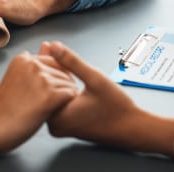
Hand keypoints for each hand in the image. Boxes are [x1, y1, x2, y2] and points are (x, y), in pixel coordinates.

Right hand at [0, 51, 77, 152]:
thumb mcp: (17, 77)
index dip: (53, 79)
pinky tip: (54, 112)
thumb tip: (47, 42)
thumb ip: (33, 62)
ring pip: (69, 83)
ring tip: (47, 108)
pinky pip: (71, 94)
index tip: (39, 94)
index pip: (55, 62)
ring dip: (64, 97)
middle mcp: (33, 64)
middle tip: (43, 103)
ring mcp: (41, 79)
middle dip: (61, 87)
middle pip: (64, 72)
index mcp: (24, 58)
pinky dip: (67, 104)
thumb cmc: (5, 106)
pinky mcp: (49, 95)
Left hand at [43, 41, 173, 157]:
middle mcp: (54, 125)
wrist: (131, 129)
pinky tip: (69, 76)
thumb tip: (52, 46)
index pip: (42, 83)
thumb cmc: (117, 108)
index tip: (45, 45)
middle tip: (47, 47)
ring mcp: (59, 127)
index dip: (46, 62)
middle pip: (45, 89)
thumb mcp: (95, 79)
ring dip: (57, 78)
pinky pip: (59, 101)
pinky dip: (63, 88)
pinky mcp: (65, 125)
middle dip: (49, 68)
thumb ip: (72, 61)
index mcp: (57, 116)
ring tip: (57, 60)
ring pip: (52, 94)